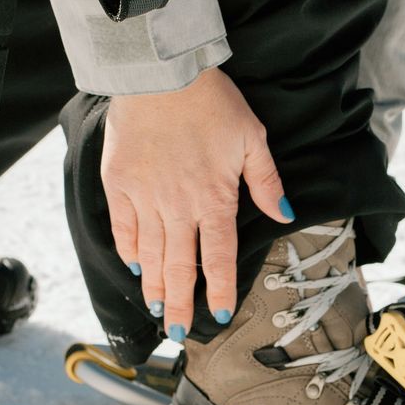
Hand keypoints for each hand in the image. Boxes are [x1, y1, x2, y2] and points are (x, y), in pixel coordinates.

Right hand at [102, 66, 294, 338]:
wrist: (160, 72)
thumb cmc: (211, 102)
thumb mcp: (252, 138)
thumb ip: (266, 181)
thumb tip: (285, 214)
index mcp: (215, 199)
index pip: (218, 258)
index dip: (217, 290)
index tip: (217, 315)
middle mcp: (179, 206)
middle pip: (180, 266)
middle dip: (181, 304)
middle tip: (179, 332)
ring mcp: (146, 197)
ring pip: (151, 254)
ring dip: (155, 286)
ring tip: (157, 310)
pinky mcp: (119, 183)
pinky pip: (123, 227)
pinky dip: (129, 250)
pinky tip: (135, 267)